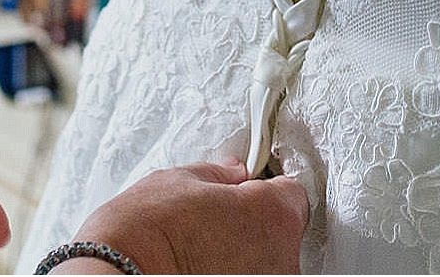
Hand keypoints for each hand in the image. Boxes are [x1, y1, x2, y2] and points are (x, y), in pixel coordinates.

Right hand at [55, 159, 309, 273]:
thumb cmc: (147, 230)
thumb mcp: (179, 181)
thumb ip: (219, 174)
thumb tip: (234, 172)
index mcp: (273, 214)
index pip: (291, 193)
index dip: (265, 189)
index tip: (245, 193)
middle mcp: (283, 258)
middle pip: (282, 232)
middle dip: (254, 226)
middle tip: (214, 225)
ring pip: (267, 263)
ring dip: (245, 258)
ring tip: (205, 255)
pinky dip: (234, 274)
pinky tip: (204, 270)